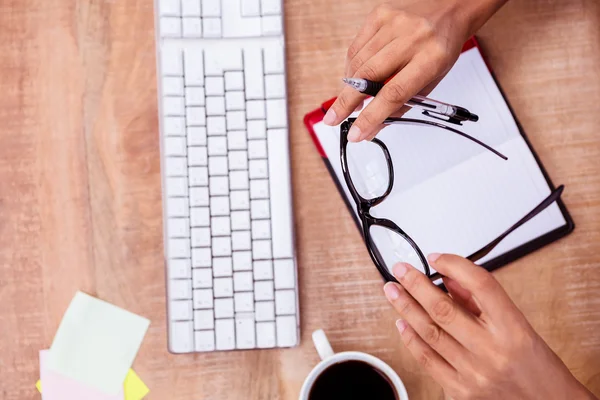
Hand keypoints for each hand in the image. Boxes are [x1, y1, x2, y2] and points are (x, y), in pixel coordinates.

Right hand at [324, 0, 506, 141]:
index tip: (357, 132)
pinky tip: (356, 76)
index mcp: (431, 58)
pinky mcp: (380, 14)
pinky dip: (352, 66)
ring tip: (350, 99)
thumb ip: (402, 106)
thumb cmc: (441, 47)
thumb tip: (371, 128)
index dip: (371, 116)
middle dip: (347, 102)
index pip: (394, 94)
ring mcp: (394, 23)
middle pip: (369, 76)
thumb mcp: (431, 80)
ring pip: (358, 62)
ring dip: (350, 86)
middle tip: (334, 119)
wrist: (450, 8)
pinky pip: (356, 46)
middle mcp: (412, 37)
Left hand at [383, 254, 596, 399]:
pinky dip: (410, 338)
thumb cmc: (535, 365)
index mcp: (513, 329)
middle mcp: (493, 351)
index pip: (480, 285)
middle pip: (444, 309)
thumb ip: (480, 299)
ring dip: (406, 308)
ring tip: (393, 291)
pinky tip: (401, 322)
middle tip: (400, 270)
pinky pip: (427, 360)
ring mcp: (474, 373)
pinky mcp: (461, 391)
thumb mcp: (518, 325)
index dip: (454, 265)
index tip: (436, 257)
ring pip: (429, 333)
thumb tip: (446, 275)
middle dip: (416, 285)